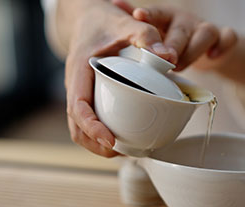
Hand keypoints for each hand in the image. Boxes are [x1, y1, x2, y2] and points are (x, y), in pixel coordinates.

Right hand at [63, 0, 173, 156]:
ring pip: (80, 128)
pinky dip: (101, 133)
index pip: (77, 107)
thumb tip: (169, 59)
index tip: (109, 141)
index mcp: (78, 70)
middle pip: (76, 126)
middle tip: (121, 153)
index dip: (91, 128)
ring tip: (124, 151)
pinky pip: (89, 119)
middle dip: (95, 145)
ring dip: (97, 144)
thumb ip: (146, 36)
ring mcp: (79, 92)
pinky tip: (122, 136)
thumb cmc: (105, 20)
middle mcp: (74, 85)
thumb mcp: (125, 22)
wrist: (88, 16)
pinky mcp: (87, 95)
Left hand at [118, 3, 237, 70]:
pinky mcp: (223, 39)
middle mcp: (186, 20)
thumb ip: (135, 24)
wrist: (204, 48)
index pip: (157, 13)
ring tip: (179, 67)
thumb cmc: (171, 40)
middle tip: (165, 59)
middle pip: (181, 29)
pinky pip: (229, 38)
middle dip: (173, 45)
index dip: (149, 14)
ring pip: (205, 33)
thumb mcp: (154, 31)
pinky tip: (213, 57)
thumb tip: (114, 5)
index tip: (139, 16)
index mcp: (166, 17)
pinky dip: (223, 46)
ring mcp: (205, 28)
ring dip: (192, 52)